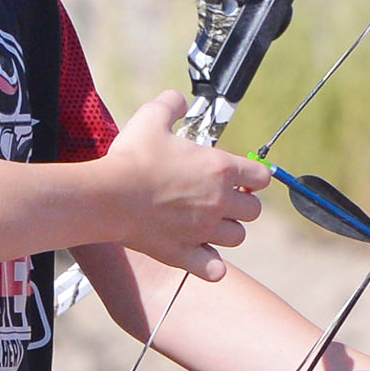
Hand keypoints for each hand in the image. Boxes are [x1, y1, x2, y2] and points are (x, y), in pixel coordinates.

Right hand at [102, 90, 270, 279]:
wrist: (108, 196)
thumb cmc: (132, 157)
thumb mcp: (152, 117)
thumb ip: (171, 105)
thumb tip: (178, 101)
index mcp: (220, 169)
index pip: (261, 177)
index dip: (253, 176)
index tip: (241, 176)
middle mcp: (219, 202)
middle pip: (253, 210)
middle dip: (241, 204)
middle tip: (221, 199)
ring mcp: (204, 231)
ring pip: (237, 238)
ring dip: (227, 231)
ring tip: (209, 224)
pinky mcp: (185, 253)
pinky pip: (214, 269)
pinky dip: (212, 265)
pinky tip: (201, 254)